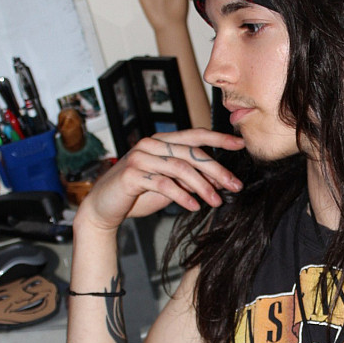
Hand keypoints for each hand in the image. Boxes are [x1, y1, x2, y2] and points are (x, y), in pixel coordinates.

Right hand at [76, 129, 244, 231]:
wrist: (103, 207)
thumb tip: (219, 180)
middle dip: (217, 170)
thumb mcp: (168, 184)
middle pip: (191, 153)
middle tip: (235, 185)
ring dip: (202, 186)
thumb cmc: (136, 195)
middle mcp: (151, 145)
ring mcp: (140, 158)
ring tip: (216, 201)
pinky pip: (163, 183)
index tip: (240, 143)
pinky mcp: (131, 175)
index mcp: (161, 142)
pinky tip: (194, 206)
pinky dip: (182, 195)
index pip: (194, 135)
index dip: (218, 138)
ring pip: (179, 167)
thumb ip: (188, 179)